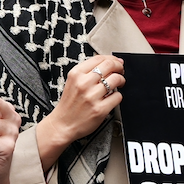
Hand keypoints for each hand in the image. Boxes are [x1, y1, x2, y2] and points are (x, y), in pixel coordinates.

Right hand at [36, 55, 123, 170]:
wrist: (62, 125)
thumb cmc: (68, 105)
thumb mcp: (72, 82)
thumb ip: (87, 73)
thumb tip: (109, 64)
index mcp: (76, 74)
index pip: (99, 58)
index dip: (112, 59)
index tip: (116, 62)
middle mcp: (83, 83)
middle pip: (110, 65)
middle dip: (119, 67)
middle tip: (121, 71)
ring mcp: (92, 96)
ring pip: (116, 80)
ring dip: (121, 81)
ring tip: (118, 85)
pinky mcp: (100, 109)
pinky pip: (117, 96)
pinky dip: (117, 96)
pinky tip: (111, 98)